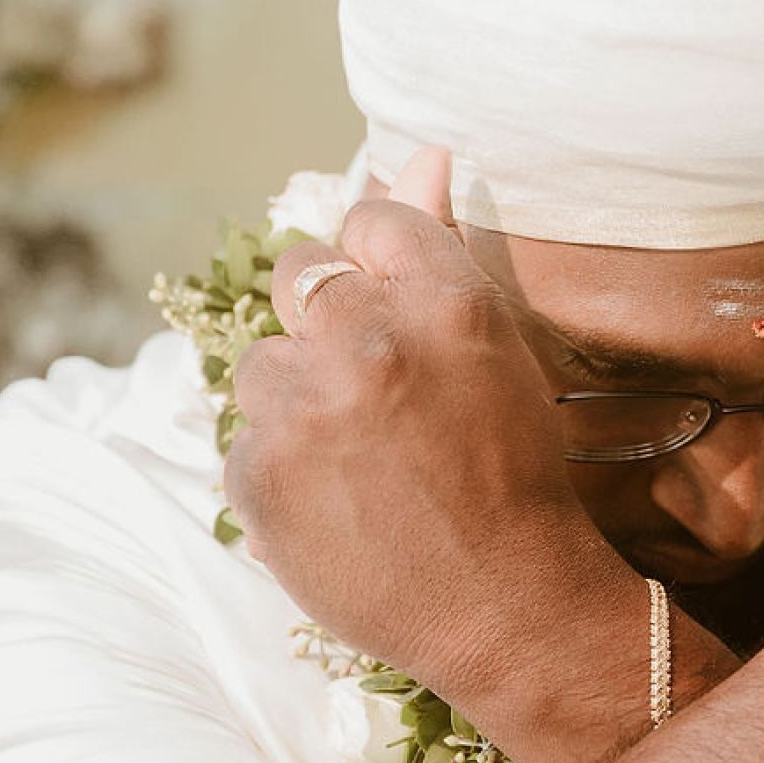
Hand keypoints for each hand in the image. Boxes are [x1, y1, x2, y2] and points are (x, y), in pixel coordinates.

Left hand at [224, 148, 626, 701]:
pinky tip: (336, 502)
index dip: (378, 268)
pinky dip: (280, 468)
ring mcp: (306, 411)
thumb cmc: (517, 477)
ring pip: (266, 363)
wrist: (508, 610)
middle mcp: (369, 343)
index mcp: (444, 301)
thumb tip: (420, 152)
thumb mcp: (499, 352)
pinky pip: (246, 439)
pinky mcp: (257, 474)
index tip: (397, 318)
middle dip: (330, 325)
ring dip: (299, 399)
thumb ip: (441, 250)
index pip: (367, 222)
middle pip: (303, 278)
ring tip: (360, 460)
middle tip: (376, 393)